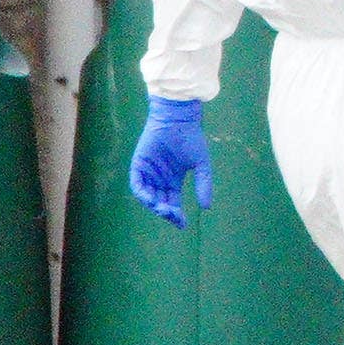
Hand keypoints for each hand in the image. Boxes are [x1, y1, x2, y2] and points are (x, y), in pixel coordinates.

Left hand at [128, 96, 213, 226]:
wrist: (178, 119)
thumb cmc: (191, 138)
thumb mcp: (201, 164)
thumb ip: (204, 183)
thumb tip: (206, 207)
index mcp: (173, 181)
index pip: (173, 203)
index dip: (177, 216)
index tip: (183, 225)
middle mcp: (160, 180)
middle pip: (161, 203)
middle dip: (167, 212)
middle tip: (174, 215)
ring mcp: (148, 173)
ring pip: (148, 196)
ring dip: (154, 205)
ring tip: (163, 209)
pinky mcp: (139, 165)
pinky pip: (137, 184)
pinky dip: (142, 194)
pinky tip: (151, 200)